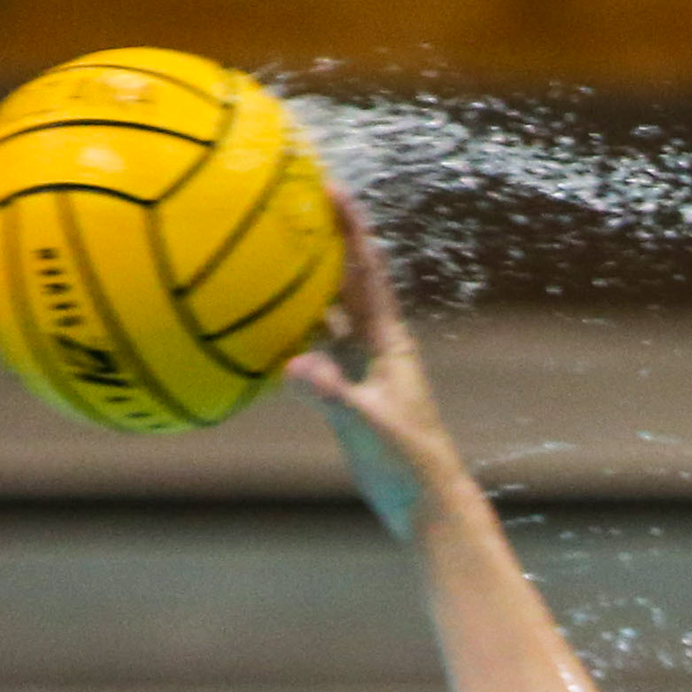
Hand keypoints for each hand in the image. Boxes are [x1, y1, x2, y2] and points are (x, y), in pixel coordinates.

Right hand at [286, 184, 460, 538]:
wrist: (427, 504)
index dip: (351, 228)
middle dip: (324, 239)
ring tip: (272, 251)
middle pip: (347, 279)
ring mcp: (363, 368)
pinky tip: (264, 325)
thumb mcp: (368, 427)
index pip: (368, 271)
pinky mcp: (350, 392)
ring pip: (330, 312)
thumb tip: (294, 366)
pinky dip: (293, 332)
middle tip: (293, 201)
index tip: (330, 187)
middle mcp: (377, 346)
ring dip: (306, 283)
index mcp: (389, 342)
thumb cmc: (408, 465)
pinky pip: (317, 349)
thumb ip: (333, 395)